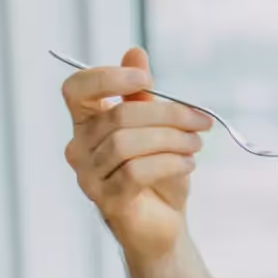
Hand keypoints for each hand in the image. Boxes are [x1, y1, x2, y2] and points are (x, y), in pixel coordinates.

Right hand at [61, 47, 212, 263]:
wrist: (165, 225)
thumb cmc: (158, 173)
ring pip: (127, 143)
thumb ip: (142, 95)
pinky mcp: (107, 201)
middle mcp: (78, 148)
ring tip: (196, 145)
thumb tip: (135, 52)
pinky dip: (169, 163)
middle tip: (200, 121)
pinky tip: (188, 165)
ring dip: (172, 139)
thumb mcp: (155, 128)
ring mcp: (89, 177)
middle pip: (118, 115)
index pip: (76, 88)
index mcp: (86, 123)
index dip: (109, 77)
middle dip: (168, 114)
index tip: (148, 81)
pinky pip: (136, 172)